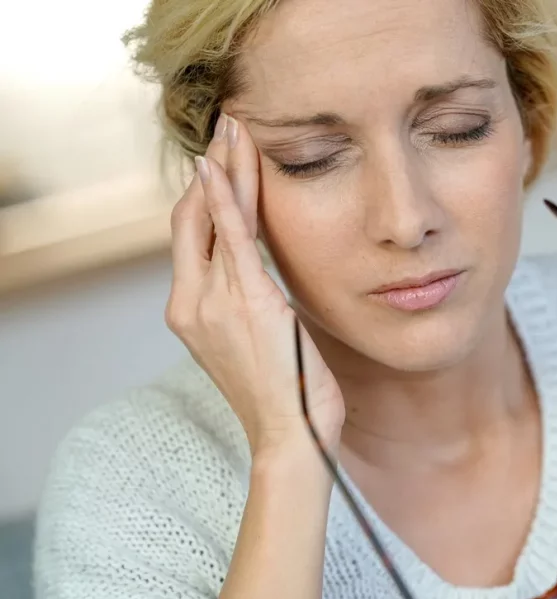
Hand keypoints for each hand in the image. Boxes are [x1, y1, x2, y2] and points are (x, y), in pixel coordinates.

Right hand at [166, 113, 344, 474]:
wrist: (289, 438)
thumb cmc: (283, 396)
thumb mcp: (260, 343)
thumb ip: (251, 304)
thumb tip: (263, 279)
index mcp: (193, 312)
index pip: (192, 237)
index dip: (205, 194)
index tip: (220, 160)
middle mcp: (192, 302)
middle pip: (193, 218)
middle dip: (211, 169)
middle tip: (228, 128)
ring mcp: (213, 301)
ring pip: (212, 218)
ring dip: (225, 169)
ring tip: (235, 129)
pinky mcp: (246, 301)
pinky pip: (232, 238)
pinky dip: (227, 199)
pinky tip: (224, 166)